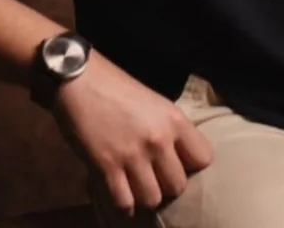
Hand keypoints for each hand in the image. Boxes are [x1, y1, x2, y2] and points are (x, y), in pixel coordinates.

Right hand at [51, 51, 213, 215]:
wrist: (79, 80)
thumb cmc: (116, 86)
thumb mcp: (153, 102)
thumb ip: (168, 128)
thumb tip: (176, 157)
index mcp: (174, 119)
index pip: (204, 158)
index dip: (191, 165)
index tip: (178, 164)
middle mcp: (158, 139)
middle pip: (178, 186)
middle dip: (166, 185)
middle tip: (154, 178)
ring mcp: (133, 155)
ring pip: (152, 199)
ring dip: (144, 196)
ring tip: (136, 186)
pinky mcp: (107, 168)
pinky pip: (124, 203)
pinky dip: (123, 205)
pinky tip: (120, 195)